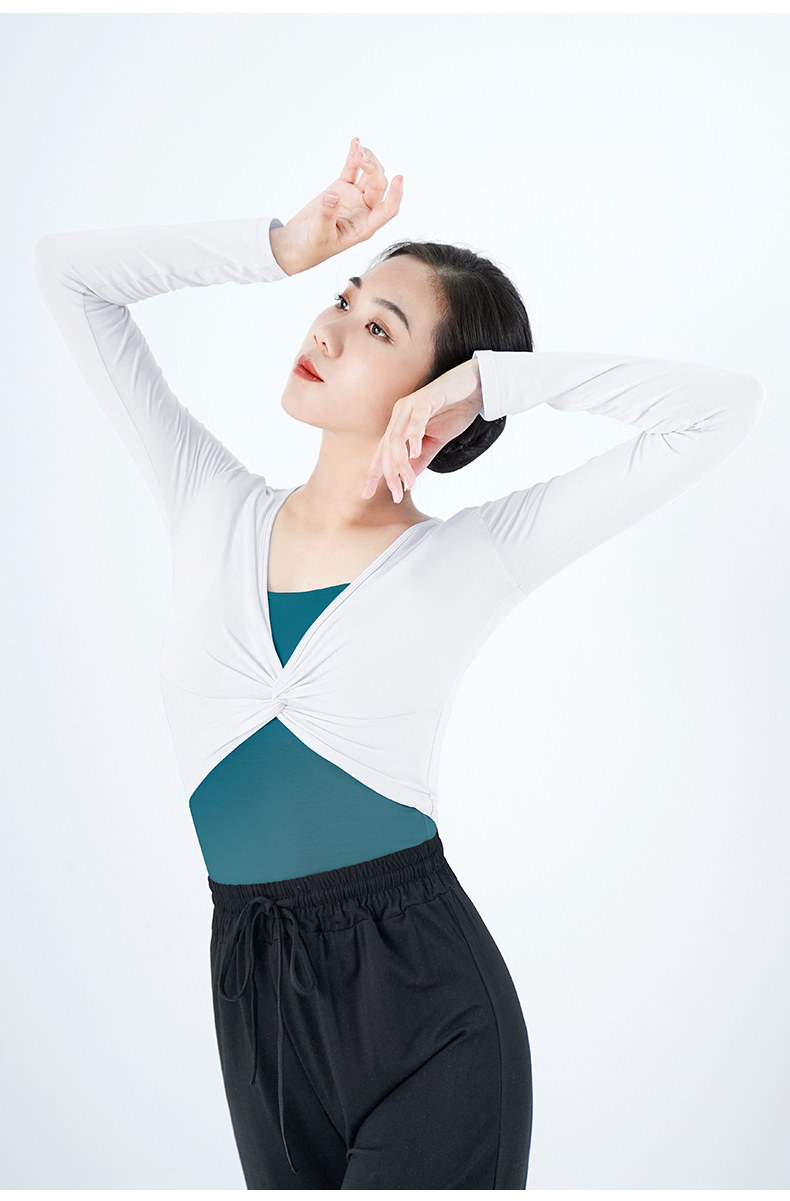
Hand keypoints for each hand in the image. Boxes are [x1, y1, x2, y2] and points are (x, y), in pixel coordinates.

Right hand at [269, 137, 402, 275]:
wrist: (296, 243)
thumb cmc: (311, 247)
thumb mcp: (319, 235)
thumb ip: (327, 216)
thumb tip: (333, 196)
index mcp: (365, 227)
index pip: (387, 210)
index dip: (395, 196)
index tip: (399, 179)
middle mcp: (364, 211)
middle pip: (378, 187)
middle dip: (373, 170)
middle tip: (361, 158)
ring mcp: (354, 198)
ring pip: (368, 175)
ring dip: (366, 160)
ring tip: (358, 148)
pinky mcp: (341, 188)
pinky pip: (351, 170)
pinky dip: (353, 156)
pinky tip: (355, 142)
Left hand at [361, 358, 483, 502]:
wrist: (476, 387)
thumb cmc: (455, 410)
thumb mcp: (436, 442)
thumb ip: (421, 458)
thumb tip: (408, 480)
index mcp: (400, 424)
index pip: (382, 452)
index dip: (374, 474)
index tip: (366, 494)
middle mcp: (400, 414)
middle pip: (386, 448)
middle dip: (390, 474)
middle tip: (397, 495)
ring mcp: (410, 405)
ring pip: (396, 437)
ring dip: (401, 462)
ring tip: (409, 480)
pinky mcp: (426, 398)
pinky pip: (415, 419)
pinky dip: (414, 436)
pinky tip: (415, 452)